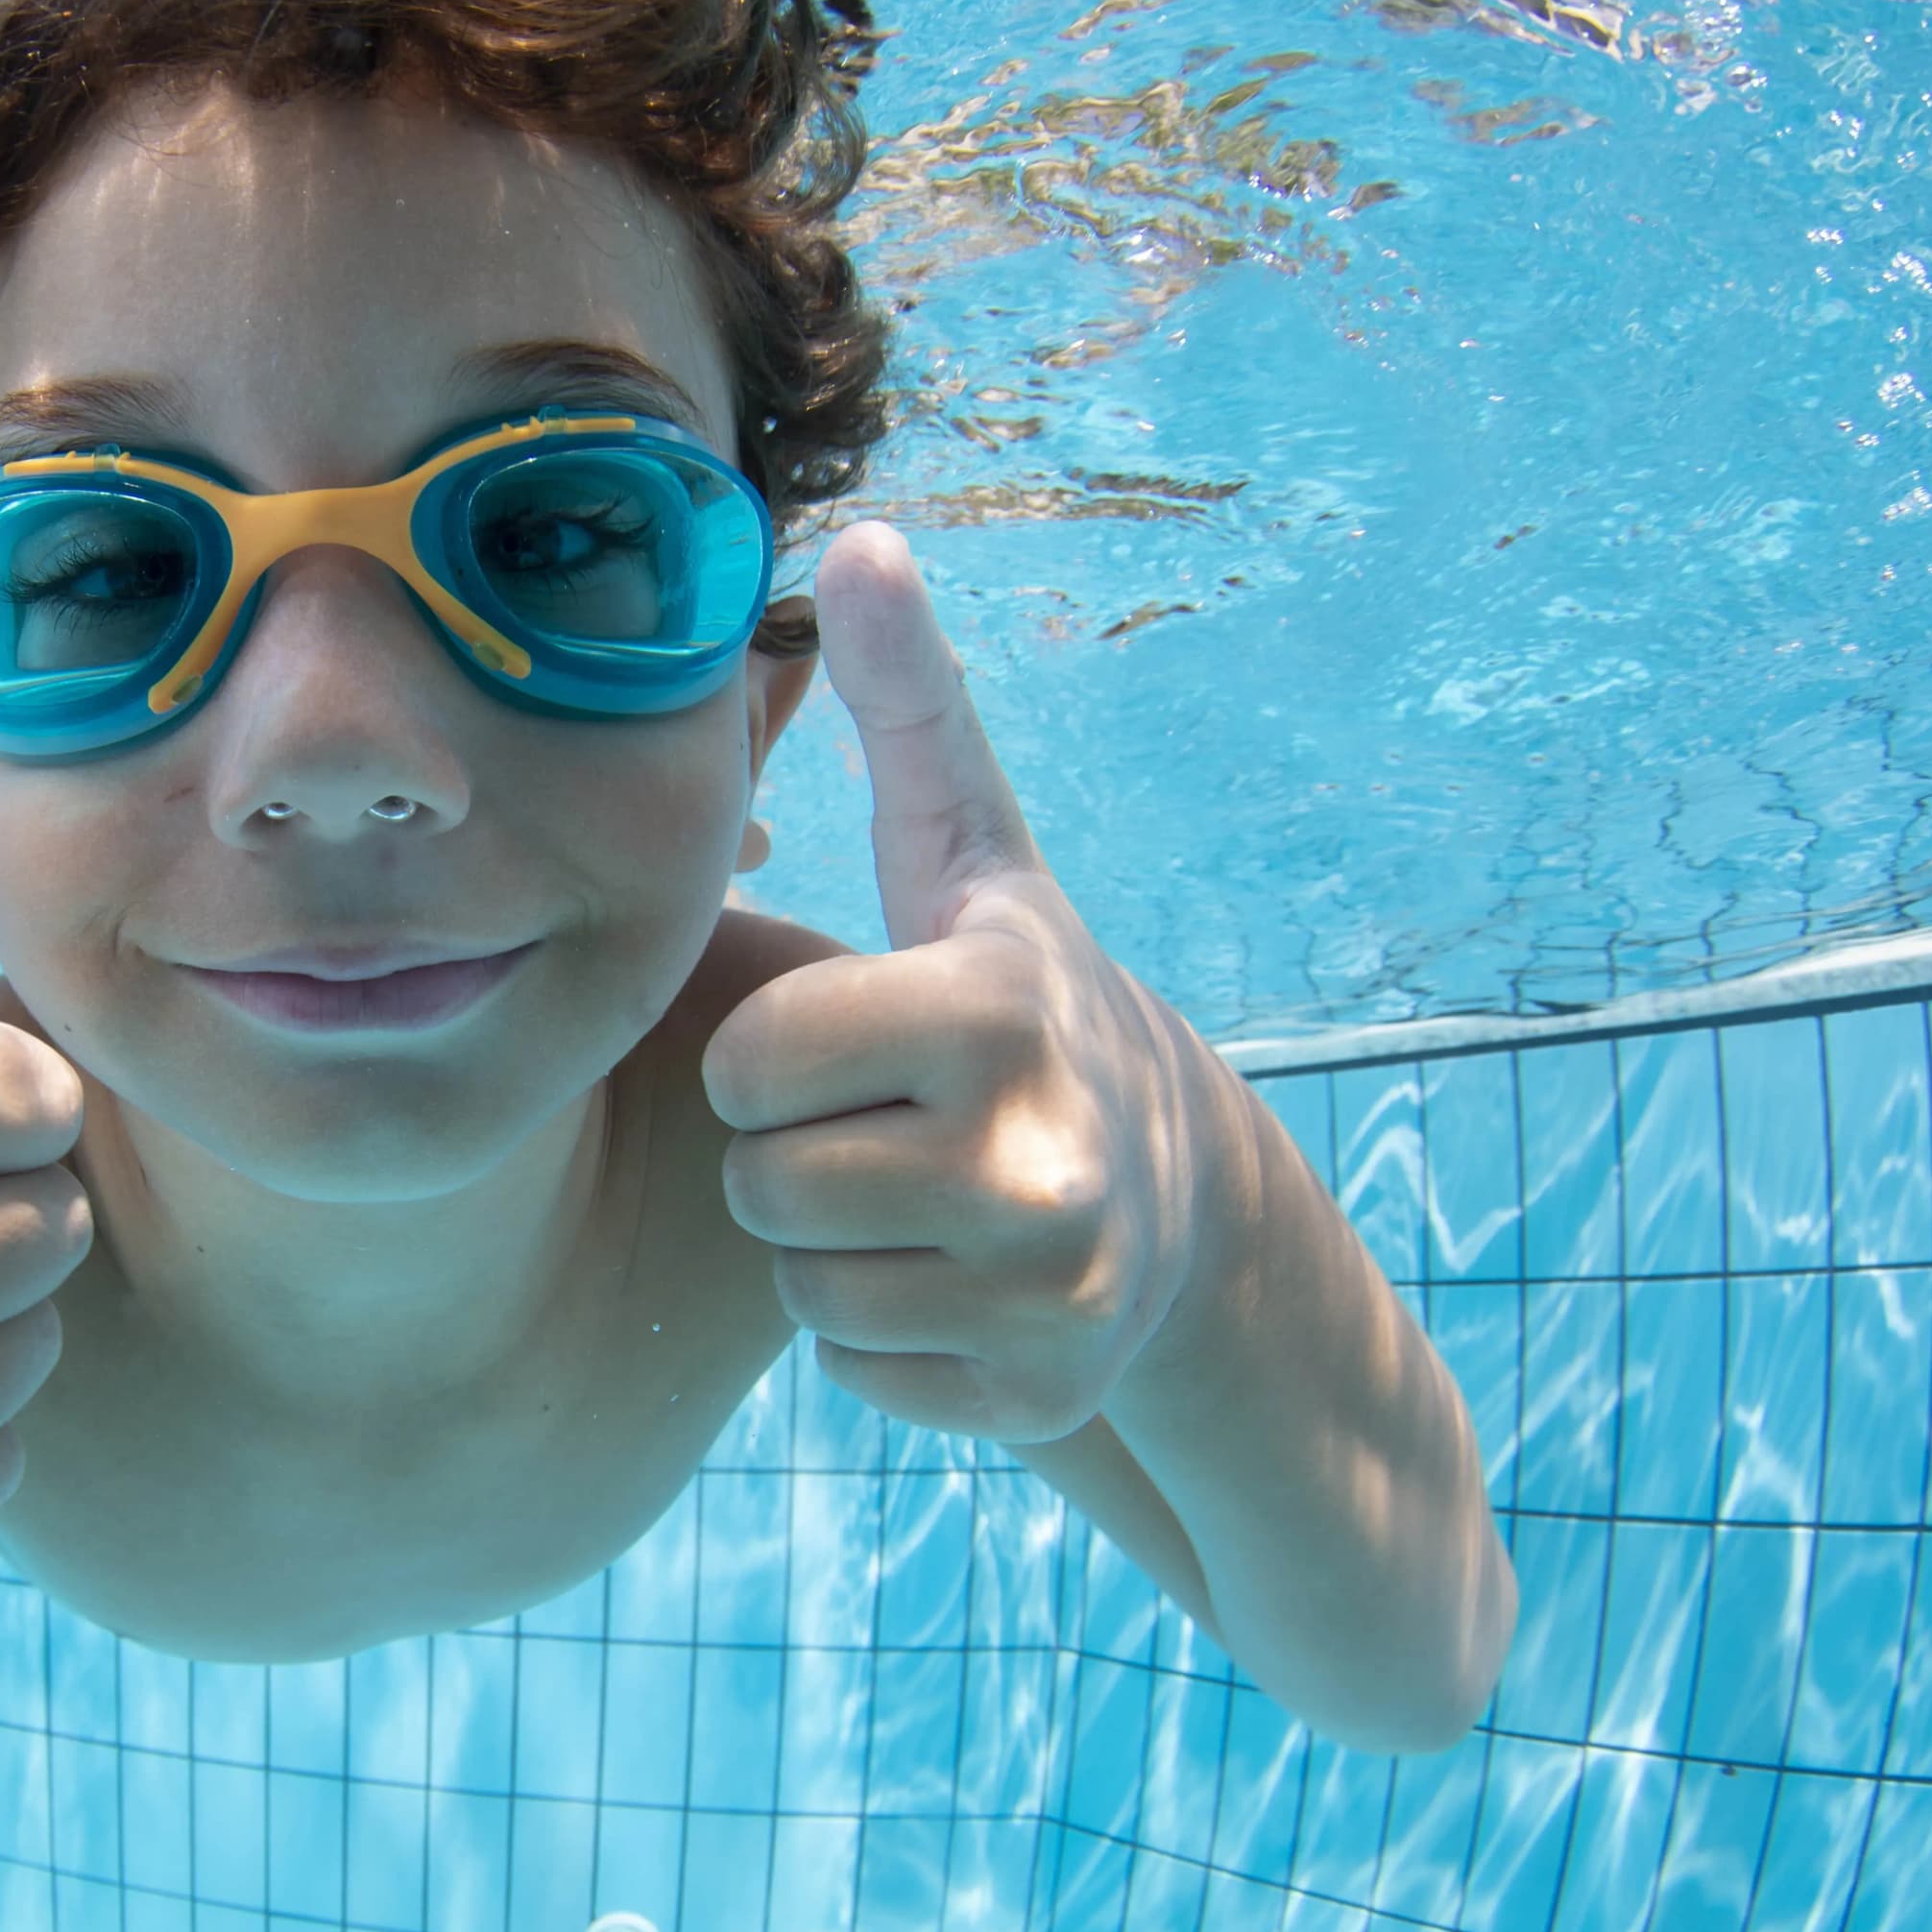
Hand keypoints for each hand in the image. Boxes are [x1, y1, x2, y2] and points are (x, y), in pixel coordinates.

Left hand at [702, 524, 1217, 1443]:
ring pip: (807, 1289)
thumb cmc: (1018, 1007)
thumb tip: (860, 539)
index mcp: (996, 1009)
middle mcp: (1043, 1155)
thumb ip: (909, 708)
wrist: (1179, 1199)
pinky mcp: (1045, 1393)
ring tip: (918, 1197)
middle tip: (880, 1125)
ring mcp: (1055, 1289)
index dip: (767, 1053)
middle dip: (795, 1157)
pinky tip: (953, 1280)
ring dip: (832, 1250)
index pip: (751, 1062)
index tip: (840, 1040)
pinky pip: (860, 1374)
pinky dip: (888, 1342)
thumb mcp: (971, 857)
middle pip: (767, 1187)